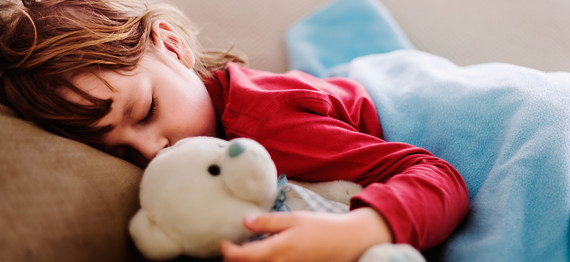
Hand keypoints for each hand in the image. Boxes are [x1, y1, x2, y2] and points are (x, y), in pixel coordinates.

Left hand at [219, 207, 392, 261]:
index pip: (245, 257)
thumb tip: (245, 222)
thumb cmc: (321, 226)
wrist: (348, 241)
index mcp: (280, 248)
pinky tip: (264, 258)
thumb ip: (268, 222)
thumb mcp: (294, 218)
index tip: (222, 244)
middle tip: (229, 251)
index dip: (229, 252)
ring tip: (243, 255)